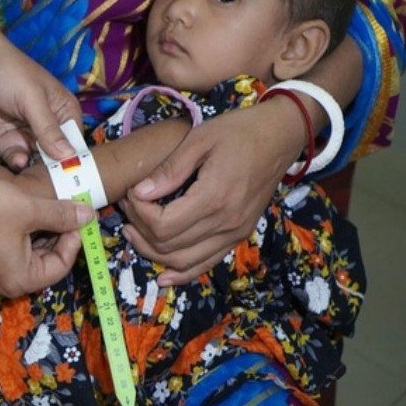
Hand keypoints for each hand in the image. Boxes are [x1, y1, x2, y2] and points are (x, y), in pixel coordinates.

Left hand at [0, 29, 81, 167]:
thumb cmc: (10, 72)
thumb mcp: (32, 99)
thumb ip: (48, 129)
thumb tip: (69, 156)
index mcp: (63, 113)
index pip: (74, 144)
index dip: (75, 161)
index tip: (74, 179)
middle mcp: (46, 128)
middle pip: (56, 158)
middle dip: (54, 171)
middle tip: (55, 186)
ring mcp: (24, 136)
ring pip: (35, 162)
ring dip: (34, 169)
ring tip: (35, 175)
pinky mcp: (2, 142)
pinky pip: (13, 159)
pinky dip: (16, 163)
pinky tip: (18, 161)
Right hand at [0, 176, 92, 295]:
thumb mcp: (29, 209)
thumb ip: (61, 215)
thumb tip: (89, 216)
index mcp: (21, 279)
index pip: (61, 265)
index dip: (73, 238)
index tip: (77, 214)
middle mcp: (5, 283)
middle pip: (44, 262)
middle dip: (57, 235)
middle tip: (64, 209)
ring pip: (27, 254)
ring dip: (39, 232)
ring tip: (44, 206)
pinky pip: (9, 250)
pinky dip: (21, 233)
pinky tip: (22, 211)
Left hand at [120, 99, 301, 284]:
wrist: (280, 136)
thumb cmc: (238, 131)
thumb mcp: (199, 139)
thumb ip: (169, 170)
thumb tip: (138, 193)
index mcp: (214, 198)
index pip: (163, 225)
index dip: (138, 213)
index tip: (130, 193)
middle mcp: (226, 223)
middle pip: (169, 246)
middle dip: (139, 229)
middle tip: (126, 206)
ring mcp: (235, 233)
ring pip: (184, 262)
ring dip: (153, 252)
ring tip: (133, 231)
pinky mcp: (238, 235)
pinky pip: (206, 263)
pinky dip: (182, 273)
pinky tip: (163, 274)